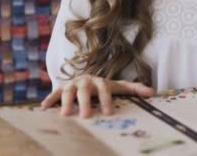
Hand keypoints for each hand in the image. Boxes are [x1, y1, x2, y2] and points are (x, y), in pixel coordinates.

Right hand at [40, 75, 154, 117]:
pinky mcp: (60, 88)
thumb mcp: (117, 86)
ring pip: (67, 91)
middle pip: (85, 90)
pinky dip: (49, 99)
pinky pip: (54, 93)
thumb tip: (152, 92)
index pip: (104, 88)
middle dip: (85, 102)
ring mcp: (72, 84)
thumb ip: (134, 88)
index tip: (109, 113)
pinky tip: (44, 108)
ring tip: (65, 116)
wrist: (83, 79)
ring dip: (65, 102)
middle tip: (86, 116)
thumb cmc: (103, 87)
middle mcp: (85, 81)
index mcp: (100, 81)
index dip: (106, 100)